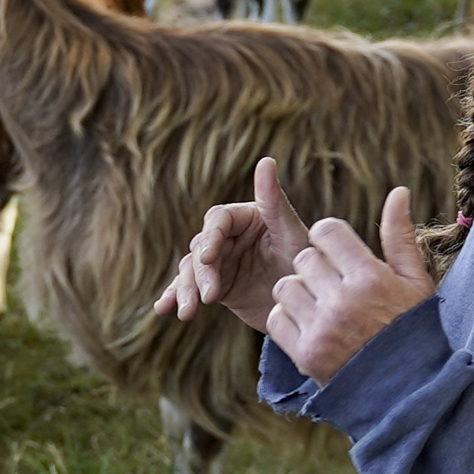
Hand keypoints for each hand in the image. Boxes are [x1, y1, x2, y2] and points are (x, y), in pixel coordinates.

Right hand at [155, 156, 316, 327]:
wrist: (310, 306)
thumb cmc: (306, 264)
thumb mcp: (292, 234)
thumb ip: (274, 201)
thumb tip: (266, 160)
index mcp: (245, 217)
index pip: (217, 220)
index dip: (210, 237)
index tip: (208, 258)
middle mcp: (228, 237)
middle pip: (200, 246)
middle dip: (199, 273)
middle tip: (208, 297)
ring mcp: (220, 263)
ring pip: (191, 270)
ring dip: (185, 290)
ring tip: (186, 313)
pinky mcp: (216, 287)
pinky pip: (191, 290)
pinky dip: (175, 297)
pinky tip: (163, 309)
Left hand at [267, 189, 435, 379]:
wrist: (407, 390)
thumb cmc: (411, 329)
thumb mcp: (415, 281)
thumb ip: (400, 236)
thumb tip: (399, 191)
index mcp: (370, 277)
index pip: (326, 230)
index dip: (329, 238)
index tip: (337, 254)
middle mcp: (343, 300)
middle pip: (303, 258)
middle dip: (315, 267)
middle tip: (331, 285)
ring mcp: (322, 328)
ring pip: (285, 286)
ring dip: (298, 293)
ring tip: (320, 307)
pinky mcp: (304, 354)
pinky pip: (276, 318)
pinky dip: (287, 320)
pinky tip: (310, 326)